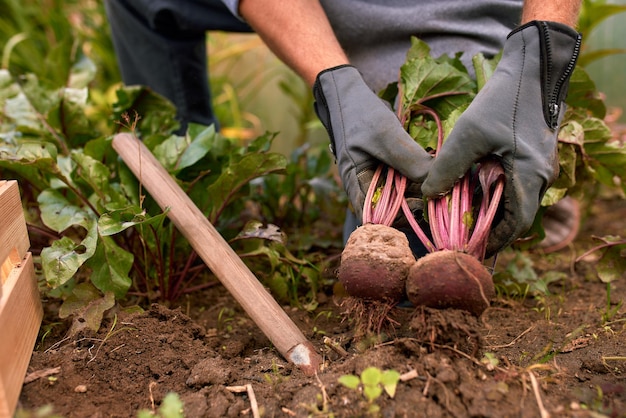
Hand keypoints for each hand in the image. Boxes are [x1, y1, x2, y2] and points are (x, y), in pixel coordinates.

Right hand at [313, 65, 432, 220]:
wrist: (348, 91)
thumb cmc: (359, 113)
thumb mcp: (384, 135)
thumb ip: (407, 159)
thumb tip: (434, 181)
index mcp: (355, 183)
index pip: (376, 216)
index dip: (399, 219)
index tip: (424, 207)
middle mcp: (366, 184)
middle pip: (393, 207)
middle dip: (416, 205)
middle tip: (442, 193)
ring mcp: (378, 174)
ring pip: (403, 193)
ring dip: (421, 190)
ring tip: (443, 181)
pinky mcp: (389, 165)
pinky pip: (406, 177)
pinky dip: (420, 176)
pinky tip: (436, 168)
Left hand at [421, 21, 581, 254]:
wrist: (533, 67)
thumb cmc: (504, 98)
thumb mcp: (469, 134)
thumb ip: (448, 167)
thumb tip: (428, 196)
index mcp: (531, 177)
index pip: (515, 225)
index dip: (492, 242)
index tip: (469, 251)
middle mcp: (540, 177)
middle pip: (513, 216)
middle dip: (486, 228)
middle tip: (458, 235)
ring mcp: (538, 166)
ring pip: (512, 200)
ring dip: (487, 209)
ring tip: (459, 215)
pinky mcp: (532, 156)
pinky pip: (513, 183)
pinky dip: (492, 191)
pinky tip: (469, 188)